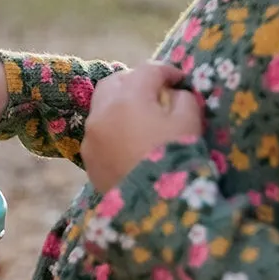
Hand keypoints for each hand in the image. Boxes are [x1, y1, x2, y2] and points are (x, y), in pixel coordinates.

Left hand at [82, 64, 203, 193]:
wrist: (155, 208)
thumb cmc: (175, 158)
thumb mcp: (189, 121)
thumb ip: (183, 99)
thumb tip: (174, 94)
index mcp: (128, 98)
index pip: (148, 71)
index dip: (168, 72)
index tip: (181, 79)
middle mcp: (102, 112)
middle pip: (115, 83)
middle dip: (135, 82)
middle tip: (155, 93)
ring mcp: (91, 137)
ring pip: (102, 108)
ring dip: (120, 106)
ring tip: (141, 117)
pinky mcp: (89, 160)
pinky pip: (99, 134)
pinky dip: (112, 130)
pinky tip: (129, 142)